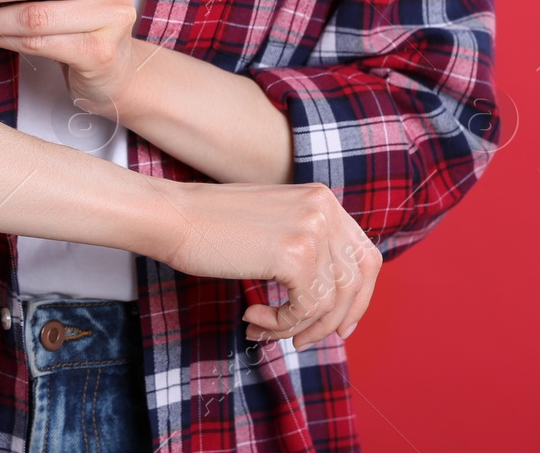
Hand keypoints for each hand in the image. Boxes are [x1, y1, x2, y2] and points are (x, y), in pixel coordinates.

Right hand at [162, 179, 380, 348]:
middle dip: (334, 320)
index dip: (359, 298)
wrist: (173, 216)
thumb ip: (305, 247)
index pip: (366, 256)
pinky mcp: (294, 255)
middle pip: (357, 281)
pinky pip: (304, 308)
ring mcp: (312, 230)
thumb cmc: (210, 226)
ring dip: (297, 326)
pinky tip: (252, 316)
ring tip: (263, 327)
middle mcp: (324, 210)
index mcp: (322, 199)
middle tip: (303, 341)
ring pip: (329, 302)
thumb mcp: (273, 225)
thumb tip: (330, 299)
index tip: (341, 325)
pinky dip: (280, 323)